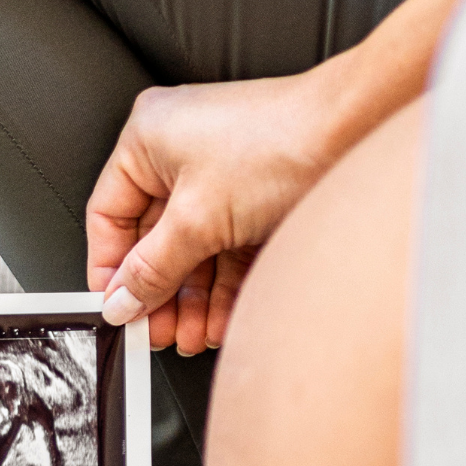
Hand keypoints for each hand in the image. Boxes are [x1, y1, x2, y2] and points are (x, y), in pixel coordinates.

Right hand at [87, 66, 356, 353]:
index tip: (116, 305)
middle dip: (157, 292)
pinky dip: (222, 286)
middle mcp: (180, 151)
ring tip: (189, 334)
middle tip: (154, 329)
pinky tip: (218, 319)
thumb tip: (123, 299)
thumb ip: (152, 268)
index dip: (109, 267)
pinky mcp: (254, 196)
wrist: (356, 131)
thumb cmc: (280, 140)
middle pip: (153, 239)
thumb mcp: (197, 219)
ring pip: (192, 250)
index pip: (108, 215)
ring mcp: (220, 174)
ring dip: (190, 299)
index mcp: (148, 139)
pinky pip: (225, 249)